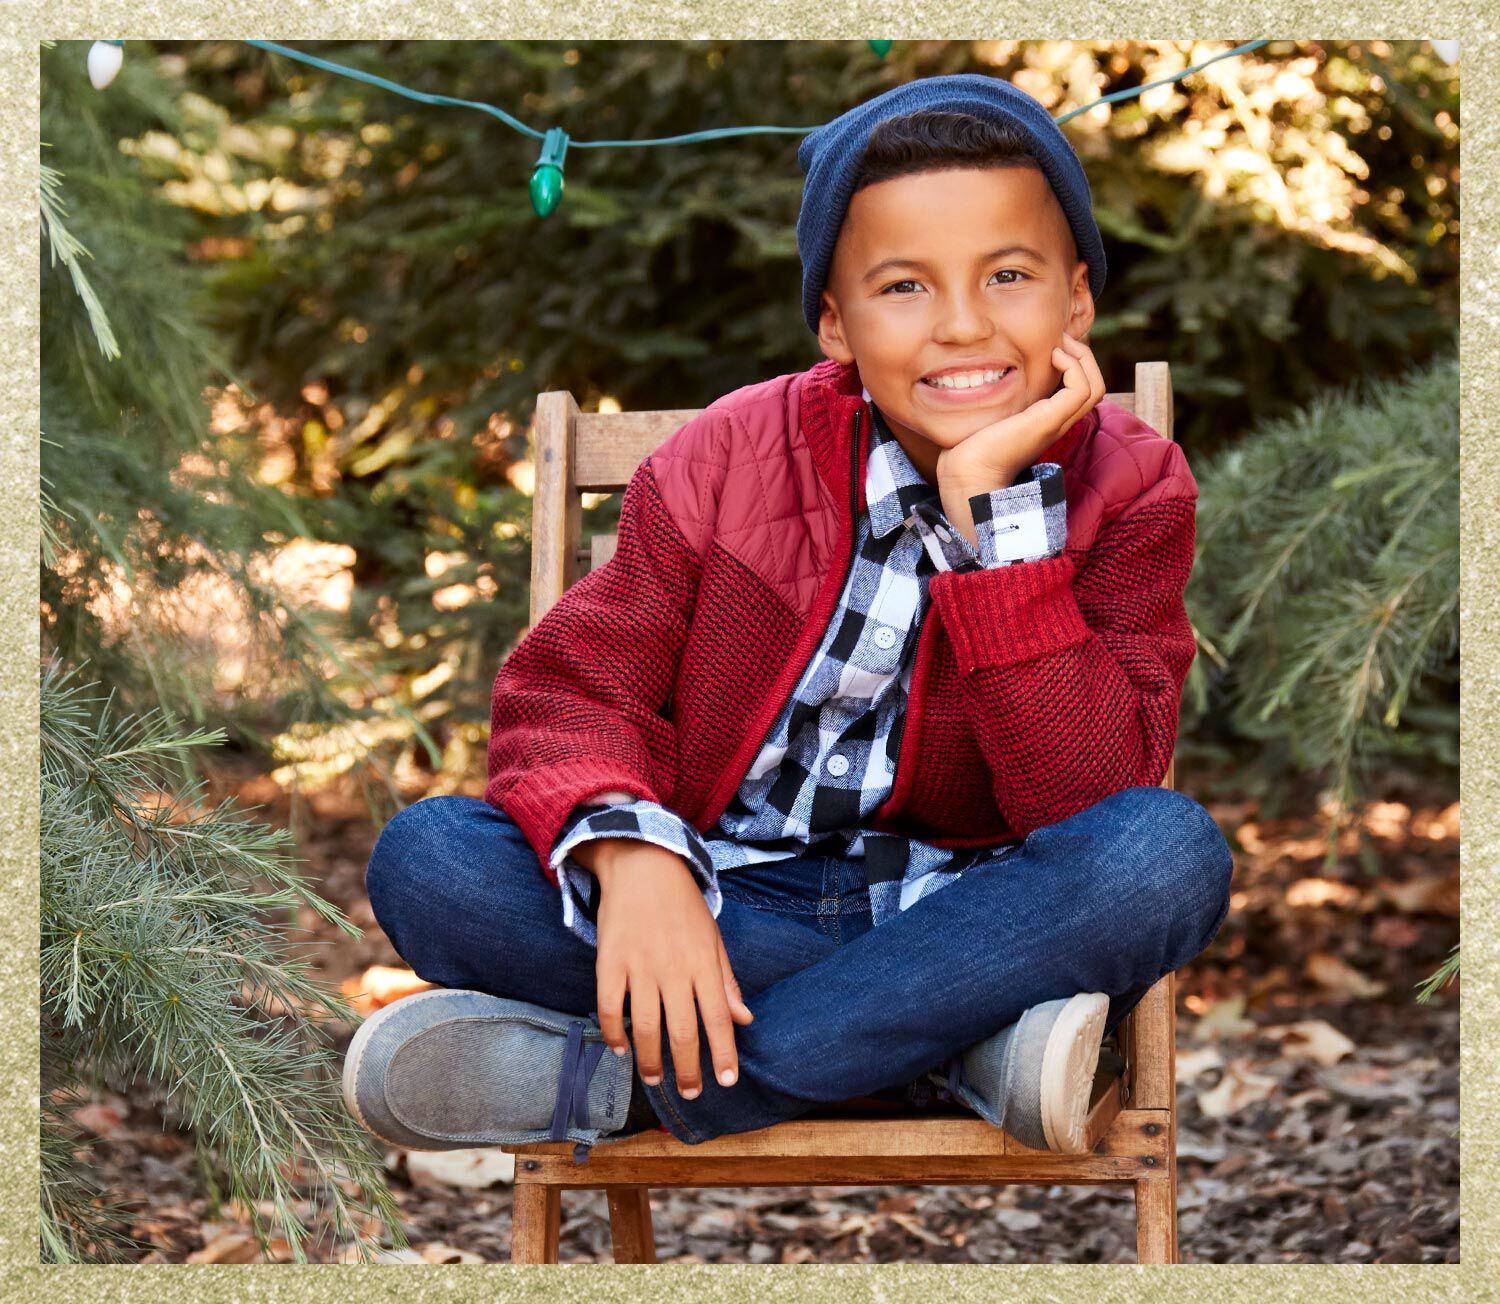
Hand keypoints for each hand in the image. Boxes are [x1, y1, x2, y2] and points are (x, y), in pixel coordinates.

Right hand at [585, 839, 753, 1098]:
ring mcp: (640, 965)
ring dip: (651, 1060)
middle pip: (682, 1031)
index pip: (718, 1018)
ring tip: (656, 1078)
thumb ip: (726, 981)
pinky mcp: (609, 961)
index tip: (726, 1081)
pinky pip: (609, 1007)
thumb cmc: (683, 905)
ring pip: (646, 1027)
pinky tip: (621, 1048)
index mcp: (703, 962)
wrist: (643, 864)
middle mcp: (674, 967)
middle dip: (688, 1069)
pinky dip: (614, 1033)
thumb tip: (744, 1020)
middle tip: (690, 1092)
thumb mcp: (712, 938)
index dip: (724, 1053)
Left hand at [935, 330, 1105, 497]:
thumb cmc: (967, 448)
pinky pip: (1081, 389)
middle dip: (1082, 356)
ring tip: (1058, 345)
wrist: (966, 474)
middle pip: (1094, 387)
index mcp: (1044, 421)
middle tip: (1059, 339)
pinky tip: (1052, 356)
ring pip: (1095, 387)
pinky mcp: (1049, 421)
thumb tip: (976, 373)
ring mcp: (1055, 423)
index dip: (1073, 364)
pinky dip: (1073, 366)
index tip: (1050, 346)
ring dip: (1081, 357)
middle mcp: (1055, 423)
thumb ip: (993, 398)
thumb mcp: (986, 413)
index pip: (1078, 391)